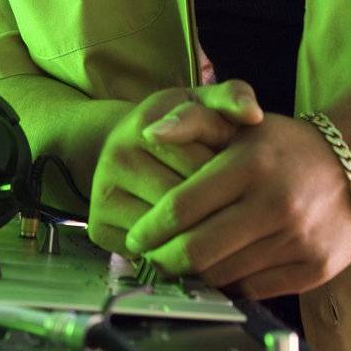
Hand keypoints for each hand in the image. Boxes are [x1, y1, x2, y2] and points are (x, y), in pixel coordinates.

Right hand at [88, 80, 263, 258]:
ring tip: (216, 226)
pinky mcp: (98, 227)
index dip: (228, 176)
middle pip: (184, 201)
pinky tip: (189, 241)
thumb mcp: (204, 104)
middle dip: (214, 208)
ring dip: (195, 234)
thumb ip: (233, 98)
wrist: (125, 147)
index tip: (241, 178)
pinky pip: (148, 251)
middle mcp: (117, 156)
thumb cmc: (180, 129)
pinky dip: (172, 253)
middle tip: (233, 209)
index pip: (202, 164)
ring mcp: (103, 193)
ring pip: (166, 231)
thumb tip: (252, 114)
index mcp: (147, 121)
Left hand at [123, 112, 350, 298]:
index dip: (150, 228)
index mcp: (251, 164)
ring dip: (195, 274)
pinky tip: (221, 271)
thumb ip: (191, 121)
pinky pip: (253, 289)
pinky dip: (230, 284)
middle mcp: (275, 203)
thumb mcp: (240, 124)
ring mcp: (298, 239)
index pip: (182, 207)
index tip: (137, 237)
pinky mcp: (314, 268)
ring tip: (182, 265)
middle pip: (197, 250)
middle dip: (164, 259)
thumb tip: (148, 134)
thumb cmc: (286, 146)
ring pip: (223, 274)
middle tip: (153, 259)